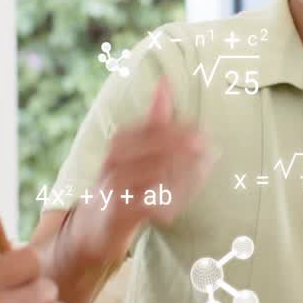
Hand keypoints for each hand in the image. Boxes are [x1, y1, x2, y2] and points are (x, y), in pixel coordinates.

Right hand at [95, 76, 215, 240]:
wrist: (96, 222)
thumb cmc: (125, 177)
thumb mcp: (137, 145)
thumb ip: (154, 118)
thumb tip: (165, 80)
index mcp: (120, 142)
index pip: (149, 129)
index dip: (177, 129)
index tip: (203, 131)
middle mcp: (113, 161)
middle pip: (148, 149)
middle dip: (179, 146)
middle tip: (206, 146)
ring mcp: (113, 187)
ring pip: (148, 176)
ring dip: (179, 174)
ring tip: (203, 170)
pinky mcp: (117, 212)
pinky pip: (144, 205)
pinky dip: (164, 204)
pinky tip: (180, 205)